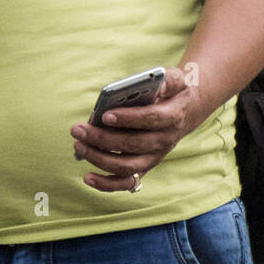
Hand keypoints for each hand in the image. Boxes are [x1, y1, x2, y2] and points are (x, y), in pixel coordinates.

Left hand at [70, 66, 201, 192]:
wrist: (185, 111)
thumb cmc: (173, 92)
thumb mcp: (175, 79)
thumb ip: (166, 79)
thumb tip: (149, 82)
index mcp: (172, 117)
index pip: (151, 119)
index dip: (129, 118)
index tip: (104, 115)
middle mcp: (164, 141)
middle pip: (133, 144)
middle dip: (102, 138)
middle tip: (78, 129)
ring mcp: (153, 158)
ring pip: (127, 166)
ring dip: (99, 158)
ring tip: (78, 145)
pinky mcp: (144, 167)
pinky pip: (125, 182)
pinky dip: (106, 184)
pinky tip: (88, 177)